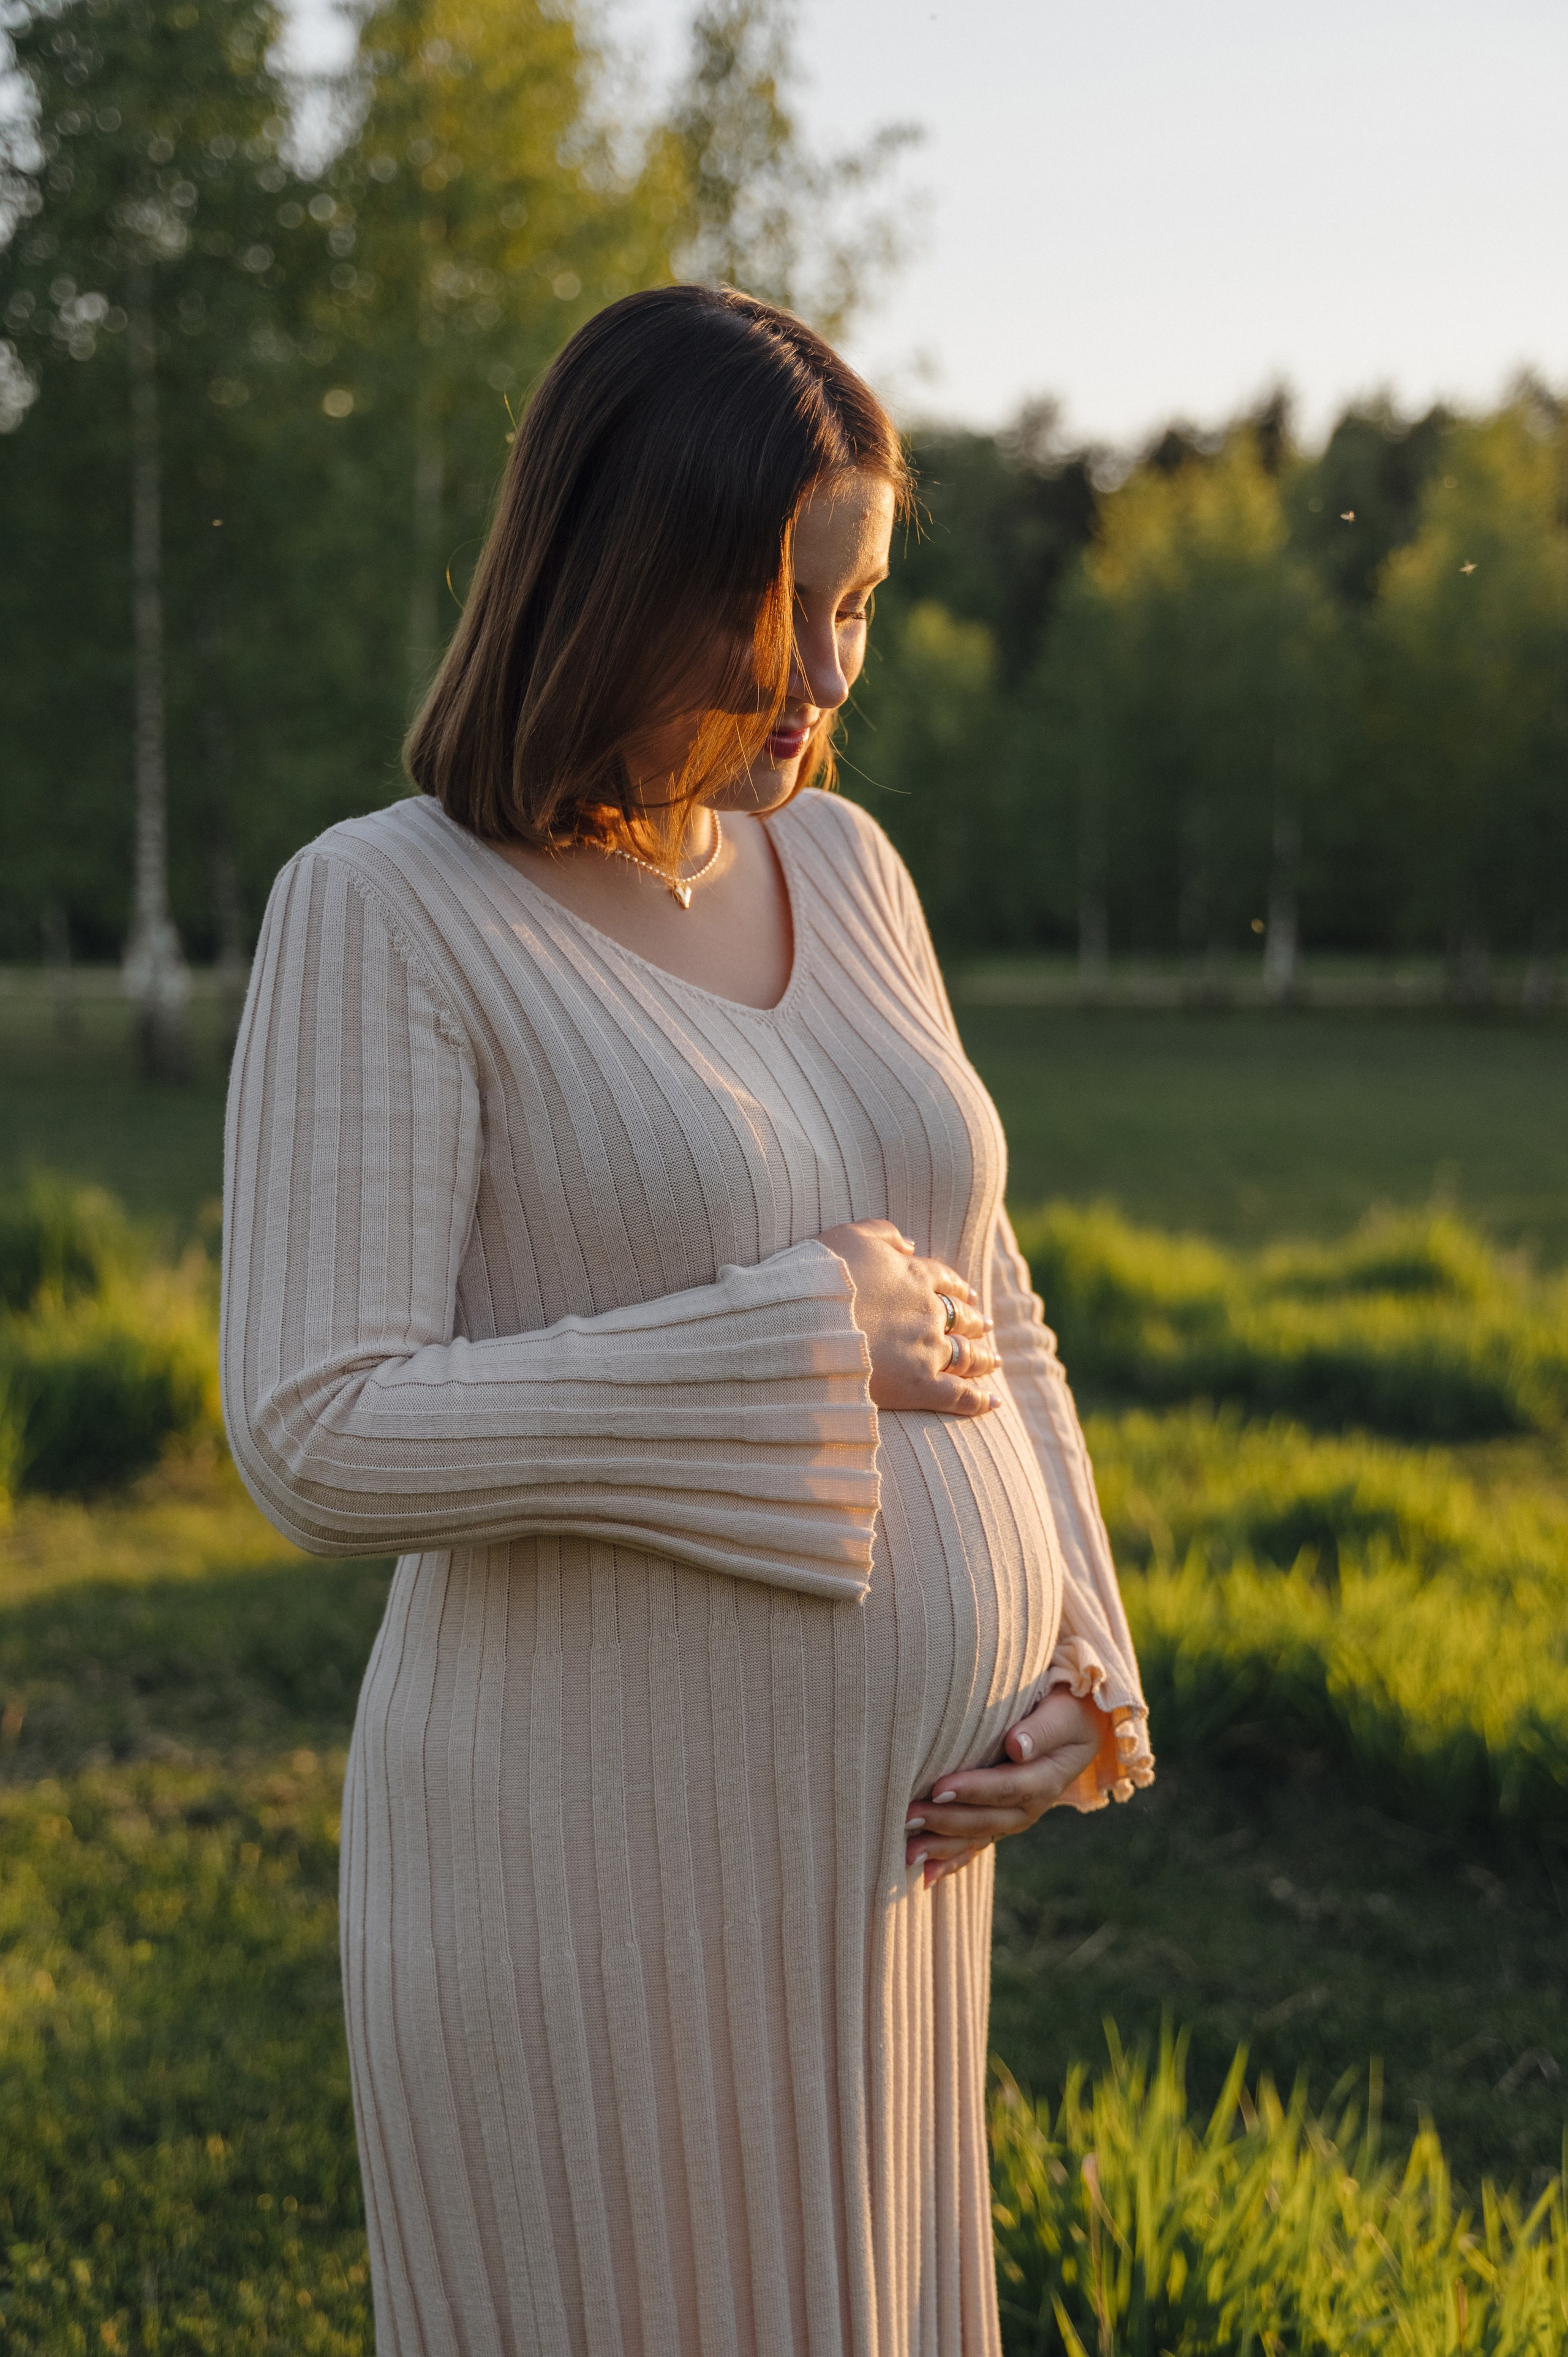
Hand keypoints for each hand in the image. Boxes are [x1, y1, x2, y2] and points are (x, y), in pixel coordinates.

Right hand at [817, 1218, 998, 1418]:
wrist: (803, 1321)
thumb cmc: (818, 1276)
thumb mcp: (849, 1236)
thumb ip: (884, 1234)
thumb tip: (911, 1244)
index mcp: (913, 1276)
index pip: (946, 1281)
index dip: (959, 1288)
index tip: (969, 1295)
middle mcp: (927, 1312)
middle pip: (961, 1318)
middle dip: (974, 1322)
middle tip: (984, 1326)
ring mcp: (926, 1350)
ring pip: (966, 1355)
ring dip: (982, 1359)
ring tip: (993, 1361)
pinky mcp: (918, 1386)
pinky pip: (958, 1395)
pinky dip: (978, 1401)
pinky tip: (993, 1403)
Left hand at [903, 1690, 1103, 1889]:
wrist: (1077, 1727)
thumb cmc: (1067, 1711)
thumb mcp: (1065, 1715)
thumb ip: (1042, 1730)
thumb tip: (1016, 1747)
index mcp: (1045, 1779)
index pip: (1006, 1788)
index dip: (973, 1790)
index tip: (938, 1789)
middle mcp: (1029, 1807)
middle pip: (986, 1819)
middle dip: (945, 1822)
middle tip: (907, 1818)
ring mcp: (1014, 1818)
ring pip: (977, 1838)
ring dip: (941, 1847)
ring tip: (906, 1852)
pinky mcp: (1001, 1821)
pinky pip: (977, 1846)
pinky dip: (952, 1861)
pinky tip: (925, 1876)